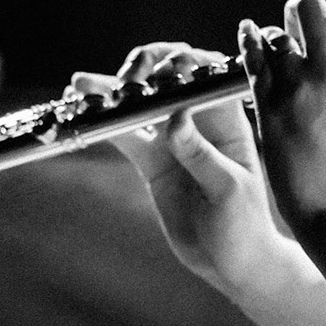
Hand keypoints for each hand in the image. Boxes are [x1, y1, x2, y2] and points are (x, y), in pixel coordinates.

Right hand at [69, 43, 280, 289]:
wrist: (232, 262)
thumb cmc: (244, 224)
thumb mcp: (227, 189)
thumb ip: (200, 154)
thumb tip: (175, 119)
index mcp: (228, 118)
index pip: (206, 75)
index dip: (184, 63)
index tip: (164, 71)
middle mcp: (200, 120)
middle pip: (168, 78)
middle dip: (144, 70)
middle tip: (125, 83)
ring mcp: (173, 139)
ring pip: (140, 104)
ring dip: (112, 91)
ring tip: (82, 85)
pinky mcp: (152, 161)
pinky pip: (125, 135)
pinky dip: (104, 123)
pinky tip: (81, 111)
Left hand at [238, 0, 325, 229]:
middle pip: (309, 5)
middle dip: (306, 11)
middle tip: (305, 27)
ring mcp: (293, 85)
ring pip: (275, 31)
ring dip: (278, 37)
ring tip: (281, 50)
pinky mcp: (266, 103)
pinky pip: (251, 56)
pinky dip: (251, 43)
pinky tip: (250, 39)